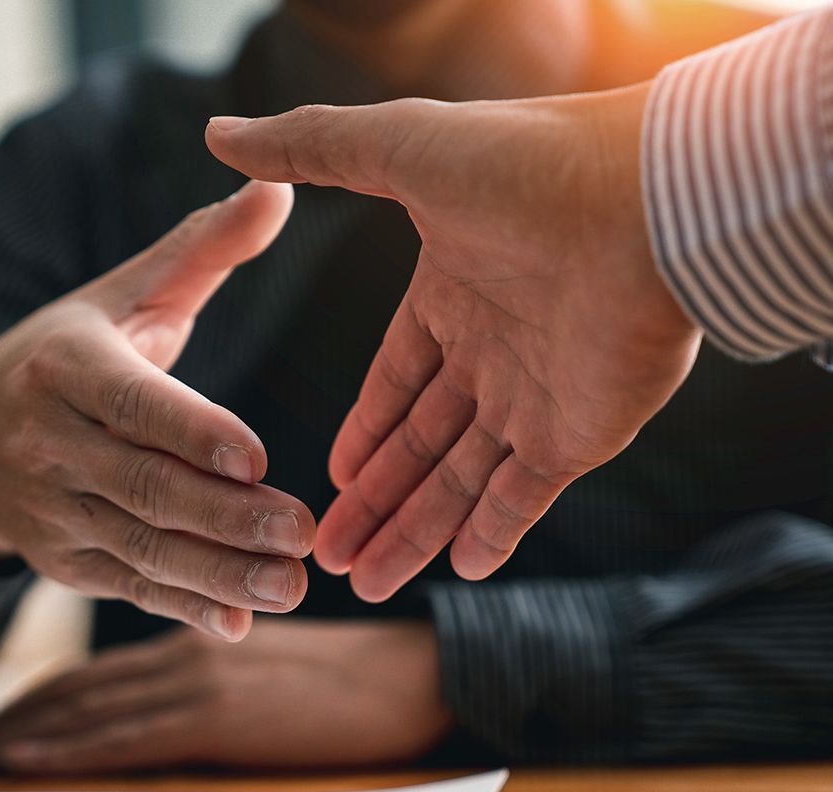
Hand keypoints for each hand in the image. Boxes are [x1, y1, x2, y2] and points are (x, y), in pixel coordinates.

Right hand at [0, 181, 315, 640]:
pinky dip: (182, 608)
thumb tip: (280, 186)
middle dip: (225, 517)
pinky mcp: (63, 561)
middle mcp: (50, 442)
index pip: (133, 403)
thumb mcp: (120, 295)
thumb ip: (201, 250)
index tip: (256, 457)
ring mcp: (53, 509)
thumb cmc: (66, 355)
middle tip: (303, 532)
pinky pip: (128, 587)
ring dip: (217, 574)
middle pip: (144, 486)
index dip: (192, 433)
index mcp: (66, 366)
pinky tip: (238, 623)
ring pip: (141, 547)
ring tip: (290, 586)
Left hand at [0, 619, 451, 773]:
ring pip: (87, 710)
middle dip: (17, 718)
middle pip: (78, 690)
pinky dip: (68, 747)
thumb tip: (165, 709)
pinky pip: (123, 736)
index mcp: (193, 640)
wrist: (408, 674)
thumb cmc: (349, 677)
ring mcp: (195, 683)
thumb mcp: (266, 663)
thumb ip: (211, 675)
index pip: (97, 672)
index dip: (41, 697)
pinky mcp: (215, 715)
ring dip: (26, 735)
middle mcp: (182, 655)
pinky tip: (29, 757)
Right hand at [206, 85, 699, 600]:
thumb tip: (220, 134)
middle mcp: (494, 351)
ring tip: (363, 583)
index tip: (329, 479)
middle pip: (419, 445)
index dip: (362, 432)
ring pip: (462, 481)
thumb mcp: (398, 149)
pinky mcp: (582, 432)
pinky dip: (494, 534)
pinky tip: (456, 571)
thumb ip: (311, 148)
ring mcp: (538, 396)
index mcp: (452, 295)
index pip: (396, 382)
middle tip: (323, 556)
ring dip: (414, 531)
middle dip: (372, 502)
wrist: (646, 200)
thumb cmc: (527, 165)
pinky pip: (526, 497)